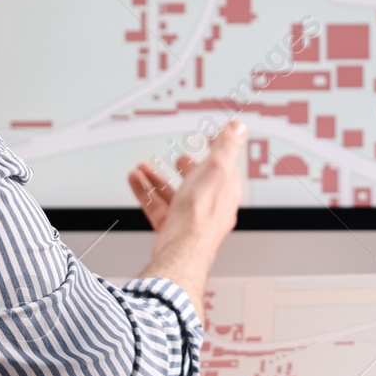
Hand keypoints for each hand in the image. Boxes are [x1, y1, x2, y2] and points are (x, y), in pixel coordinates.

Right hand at [130, 121, 245, 307]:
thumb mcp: (218, 166)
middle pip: (197, 183)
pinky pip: (156, 207)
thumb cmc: (202, 212)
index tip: (210, 147)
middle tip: (179, 160)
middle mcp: (210, 206)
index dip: (215, 157)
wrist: (182, 248)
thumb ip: (227, 145)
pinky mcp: (172, 228)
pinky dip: (145, 192)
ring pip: (173, 195)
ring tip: (143, 168)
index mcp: (225, 190)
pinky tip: (136, 180)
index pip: (223, 170)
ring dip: (157, 179)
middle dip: (185, 169)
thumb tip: (239, 127)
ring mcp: (190, 218)